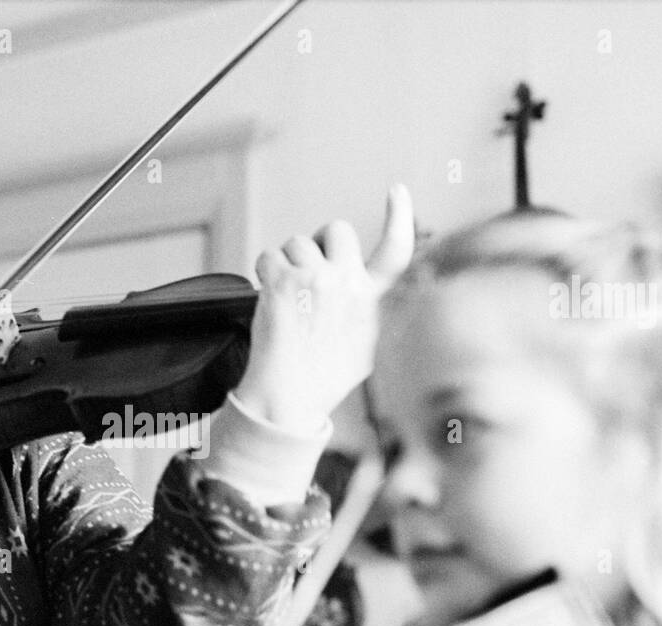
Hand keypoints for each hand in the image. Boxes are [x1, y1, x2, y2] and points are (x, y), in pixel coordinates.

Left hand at [234, 184, 414, 431]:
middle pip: (337, 230)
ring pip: (297, 243)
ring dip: (287, 264)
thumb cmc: (319, 381)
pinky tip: (268, 299)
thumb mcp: (363, 349)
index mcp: (372, 301)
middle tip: (306, 271)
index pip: (396, 252)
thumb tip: (361, 291)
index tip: (397, 191)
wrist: (286, 399)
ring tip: (286, 300)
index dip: (398, 217)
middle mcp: (349, 284)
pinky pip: (269, 256)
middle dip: (319, 243)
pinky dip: (263, 272)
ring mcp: (317, 279)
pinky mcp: (284, 281)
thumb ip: (369, 314)